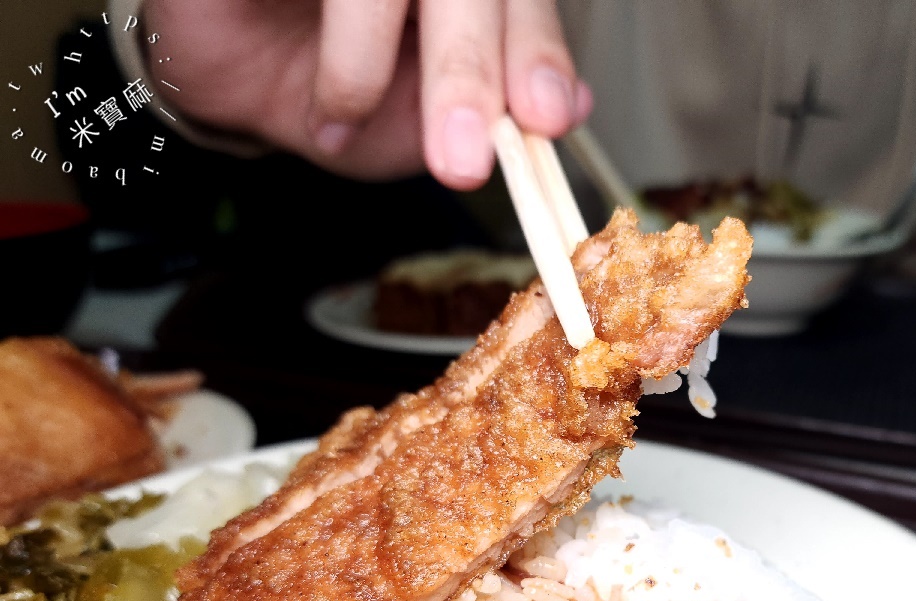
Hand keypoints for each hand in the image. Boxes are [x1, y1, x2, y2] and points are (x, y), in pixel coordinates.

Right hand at [142, 0, 591, 186]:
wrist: (227, 86)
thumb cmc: (331, 94)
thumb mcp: (419, 125)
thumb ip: (493, 114)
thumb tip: (573, 104)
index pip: (521, 1)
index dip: (539, 52)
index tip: (546, 117)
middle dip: (472, 72)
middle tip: (464, 153)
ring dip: (383, 65)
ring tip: (349, 126)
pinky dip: (342, 54)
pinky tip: (330, 106)